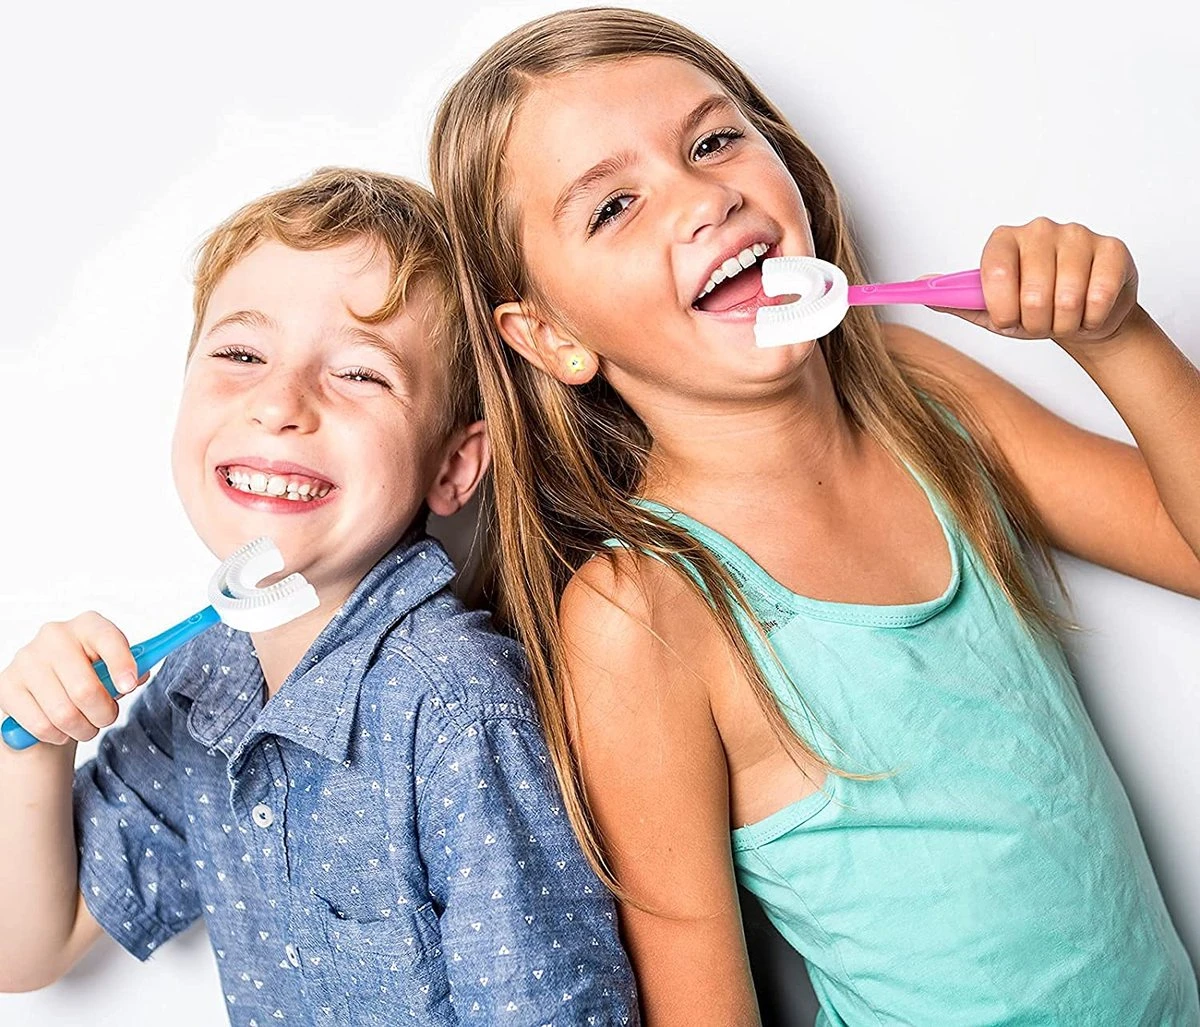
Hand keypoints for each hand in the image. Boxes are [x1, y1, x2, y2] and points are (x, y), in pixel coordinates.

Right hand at [0, 613, 148, 745]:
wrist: (44, 692)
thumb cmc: (87, 676)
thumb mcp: (112, 668)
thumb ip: (130, 670)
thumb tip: (136, 676)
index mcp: (87, 625)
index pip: (108, 639)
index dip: (122, 665)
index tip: (128, 686)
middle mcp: (54, 636)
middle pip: (86, 689)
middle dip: (104, 714)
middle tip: (106, 717)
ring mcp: (26, 659)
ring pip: (64, 713)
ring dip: (83, 729)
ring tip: (86, 725)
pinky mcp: (7, 685)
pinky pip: (41, 725)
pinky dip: (58, 735)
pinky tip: (61, 728)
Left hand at [929, 217, 1140, 349]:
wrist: (1082, 318)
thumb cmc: (1032, 311)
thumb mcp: (990, 312)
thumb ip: (957, 300)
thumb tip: (921, 287)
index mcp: (1004, 240)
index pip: (994, 271)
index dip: (1002, 306)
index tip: (1007, 319)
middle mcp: (1040, 230)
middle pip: (1033, 292)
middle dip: (1035, 322)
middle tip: (1040, 321)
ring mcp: (1078, 234)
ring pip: (1068, 297)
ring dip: (1063, 322)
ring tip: (1063, 317)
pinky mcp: (1112, 248)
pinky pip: (1098, 296)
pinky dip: (1091, 318)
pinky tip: (1088, 312)